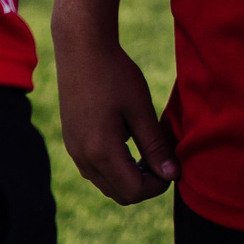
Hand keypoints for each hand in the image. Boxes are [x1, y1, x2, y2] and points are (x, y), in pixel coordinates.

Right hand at [54, 31, 177, 204]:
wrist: (81, 48)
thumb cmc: (115, 74)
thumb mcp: (141, 109)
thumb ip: (156, 146)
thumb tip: (172, 175)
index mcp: (101, 151)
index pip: (134, 192)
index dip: (158, 186)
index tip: (172, 166)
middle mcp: (82, 158)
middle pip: (120, 195)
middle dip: (145, 185)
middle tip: (162, 160)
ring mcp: (73, 151)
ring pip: (106, 185)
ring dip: (129, 178)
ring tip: (148, 152)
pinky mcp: (71, 142)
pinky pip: (95, 171)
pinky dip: (115, 169)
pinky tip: (129, 143)